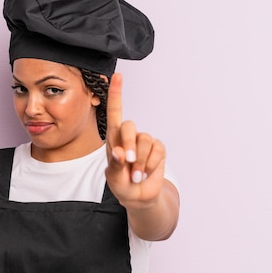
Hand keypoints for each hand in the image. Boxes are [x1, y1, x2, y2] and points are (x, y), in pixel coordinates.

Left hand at [105, 73, 166, 209]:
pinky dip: (150, 164)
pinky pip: (157, 150)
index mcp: (113, 139)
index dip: (116, 94)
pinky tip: (146, 172)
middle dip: (129, 144)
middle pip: (129, 126)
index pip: (114, 112)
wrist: (138, 196)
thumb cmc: (121, 184)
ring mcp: (144, 142)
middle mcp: (128, 136)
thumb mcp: (114, 177)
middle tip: (128, 162)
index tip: (117, 76)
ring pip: (145, 140)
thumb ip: (115, 164)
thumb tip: (119, 152)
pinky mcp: (157, 149)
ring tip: (136, 175)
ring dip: (140, 161)